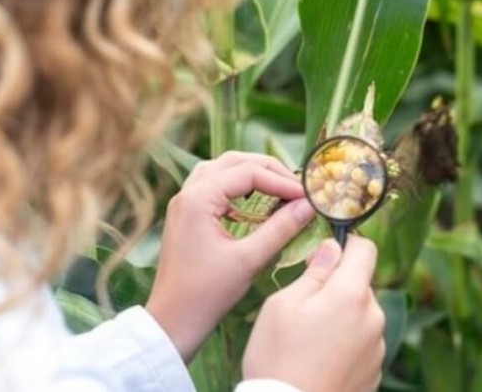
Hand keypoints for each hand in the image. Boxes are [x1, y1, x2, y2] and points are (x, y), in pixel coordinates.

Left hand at [146, 151, 314, 360]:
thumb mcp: (249, 259)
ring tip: (278, 188)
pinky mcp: (187, 215)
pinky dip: (236, 187)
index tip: (307, 196)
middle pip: (233, 162)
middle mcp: (188, 193)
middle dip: (268, 170)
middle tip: (296, 187)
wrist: (173, 320)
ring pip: (221, 169)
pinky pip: (213, 186)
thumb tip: (308, 206)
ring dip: (251, 174)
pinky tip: (254, 203)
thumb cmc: (207, 293)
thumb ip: (281, 228)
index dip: (281, 181)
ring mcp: (184, 203)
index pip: (248, 173)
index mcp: (198, 199)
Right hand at [242, 236, 385, 391]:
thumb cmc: (277, 358)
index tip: (323, 257)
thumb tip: (332, 248)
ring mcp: (377, 346)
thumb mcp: (282, 305)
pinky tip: (321, 357)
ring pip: (362, 313)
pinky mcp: (375, 369)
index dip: (345, 246)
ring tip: (311, 338)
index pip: (366, 249)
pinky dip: (346, 342)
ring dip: (343, 315)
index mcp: (351, 295)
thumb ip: (314, 272)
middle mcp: (373, 317)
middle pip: (361, 284)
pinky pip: (362, 341)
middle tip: (305, 306)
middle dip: (338, 286)